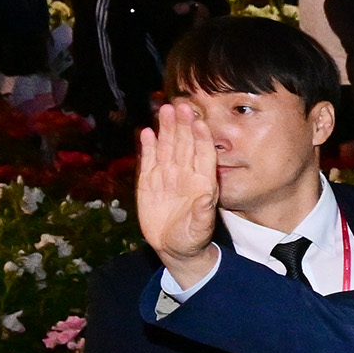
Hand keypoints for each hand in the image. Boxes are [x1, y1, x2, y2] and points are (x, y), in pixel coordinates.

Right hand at [135, 101, 223, 285]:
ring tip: (164, 110)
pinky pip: (150, 160)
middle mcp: (185, 175)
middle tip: (180, 105)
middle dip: (183, 125)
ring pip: (168, 148)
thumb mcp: (199, 228)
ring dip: (166, 129)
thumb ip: (203, 212)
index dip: (201, 138)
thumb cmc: (192, 238)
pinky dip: (148, 146)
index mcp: (201, 183)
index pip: (203, 155)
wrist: (174, 247)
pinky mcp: (150, 182)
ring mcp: (168, 176)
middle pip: (185, 145)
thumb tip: (207, 197)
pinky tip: (146, 132)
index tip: (199, 121)